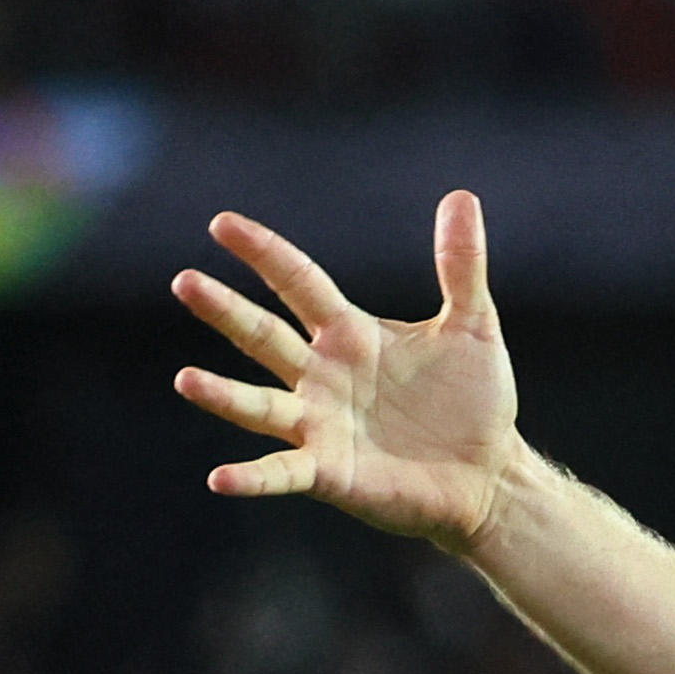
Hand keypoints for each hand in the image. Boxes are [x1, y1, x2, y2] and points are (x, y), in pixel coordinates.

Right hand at [173, 191, 523, 550]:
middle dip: (226, 311)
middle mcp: (321, 375)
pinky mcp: (327, 472)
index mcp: (349, 334)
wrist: (488, 472)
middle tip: (186, 281)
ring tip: (186, 379)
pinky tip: (220, 478)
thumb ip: (461, 265)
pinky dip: (252, 477)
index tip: (222, 223)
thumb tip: (462, 195)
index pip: (299, 283)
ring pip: (258, 404)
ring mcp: (318, 424)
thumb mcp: (472, 326)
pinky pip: (281, 472)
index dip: (264, 253)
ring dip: (222, 394)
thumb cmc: (474, 400)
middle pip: (264, 336)